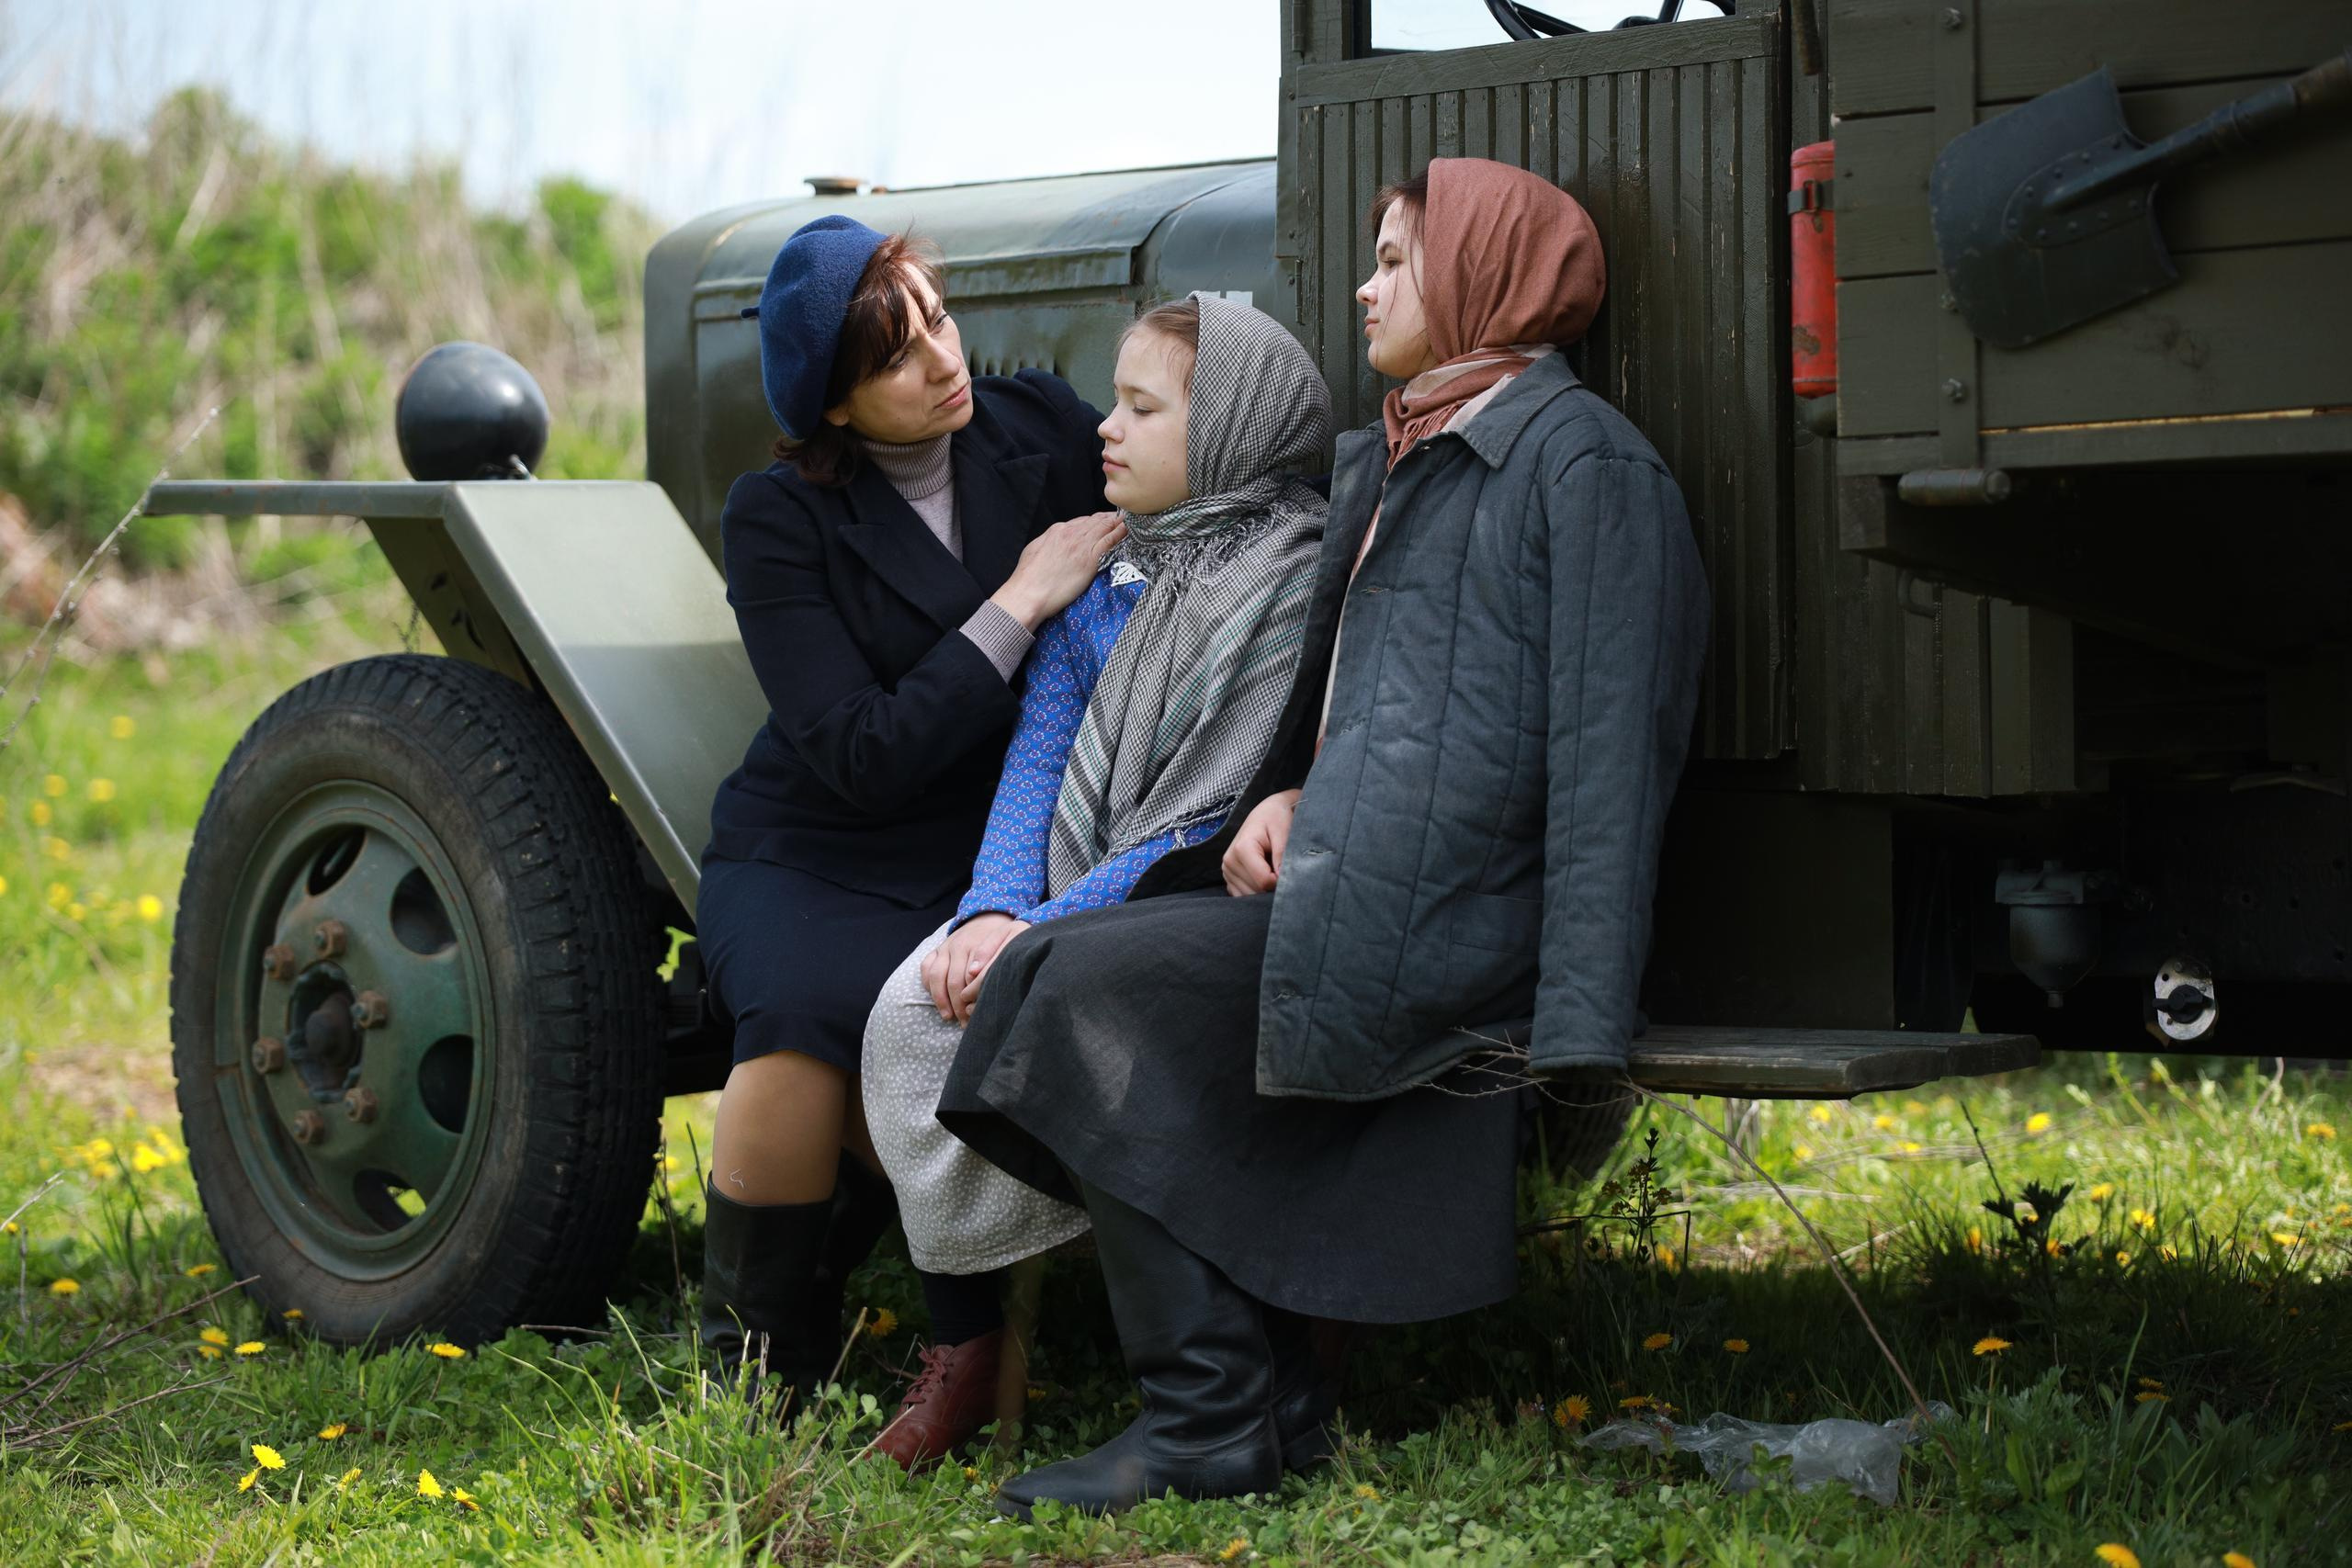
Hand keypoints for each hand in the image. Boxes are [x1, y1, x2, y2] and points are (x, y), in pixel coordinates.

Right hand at [924, 914, 1029, 1022]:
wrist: (988, 917)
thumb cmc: (1001, 941)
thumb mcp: (1007, 950)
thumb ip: (997, 967)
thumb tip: (985, 988)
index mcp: (979, 946)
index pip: (973, 980)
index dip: (974, 1000)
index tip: (977, 1016)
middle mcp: (960, 946)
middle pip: (955, 982)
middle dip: (959, 1006)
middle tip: (965, 1023)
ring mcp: (946, 947)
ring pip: (937, 977)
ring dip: (941, 1000)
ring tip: (948, 1016)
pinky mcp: (937, 948)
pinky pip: (926, 967)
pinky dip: (928, 985)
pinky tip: (937, 999)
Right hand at [991, 512, 1125, 629]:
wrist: (1028, 593)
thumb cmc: (1028, 578)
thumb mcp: (1035, 551)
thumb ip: (1048, 543)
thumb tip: (1054, 542)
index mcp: (1056, 531)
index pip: (1081, 522)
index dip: (1094, 522)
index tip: (1102, 522)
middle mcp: (1070, 533)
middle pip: (1095, 521)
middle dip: (1108, 519)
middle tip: (1121, 518)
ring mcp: (1081, 545)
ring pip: (1104, 527)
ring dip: (1117, 523)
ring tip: (1128, 520)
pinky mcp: (1090, 559)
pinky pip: (1109, 541)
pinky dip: (1119, 534)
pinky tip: (1127, 530)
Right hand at [1222, 789, 1301, 895]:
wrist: (1266, 812)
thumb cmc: (1276, 818)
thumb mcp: (1283, 832)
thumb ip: (1282, 856)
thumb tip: (1281, 880)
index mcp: (1242, 849)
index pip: (1264, 881)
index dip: (1281, 881)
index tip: (1289, 868)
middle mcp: (1229, 861)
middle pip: (1257, 891)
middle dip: (1273, 886)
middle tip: (1282, 867)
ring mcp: (1226, 870)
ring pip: (1250, 896)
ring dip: (1265, 890)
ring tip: (1272, 869)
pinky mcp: (1228, 877)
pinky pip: (1243, 896)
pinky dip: (1256, 892)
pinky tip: (1264, 876)